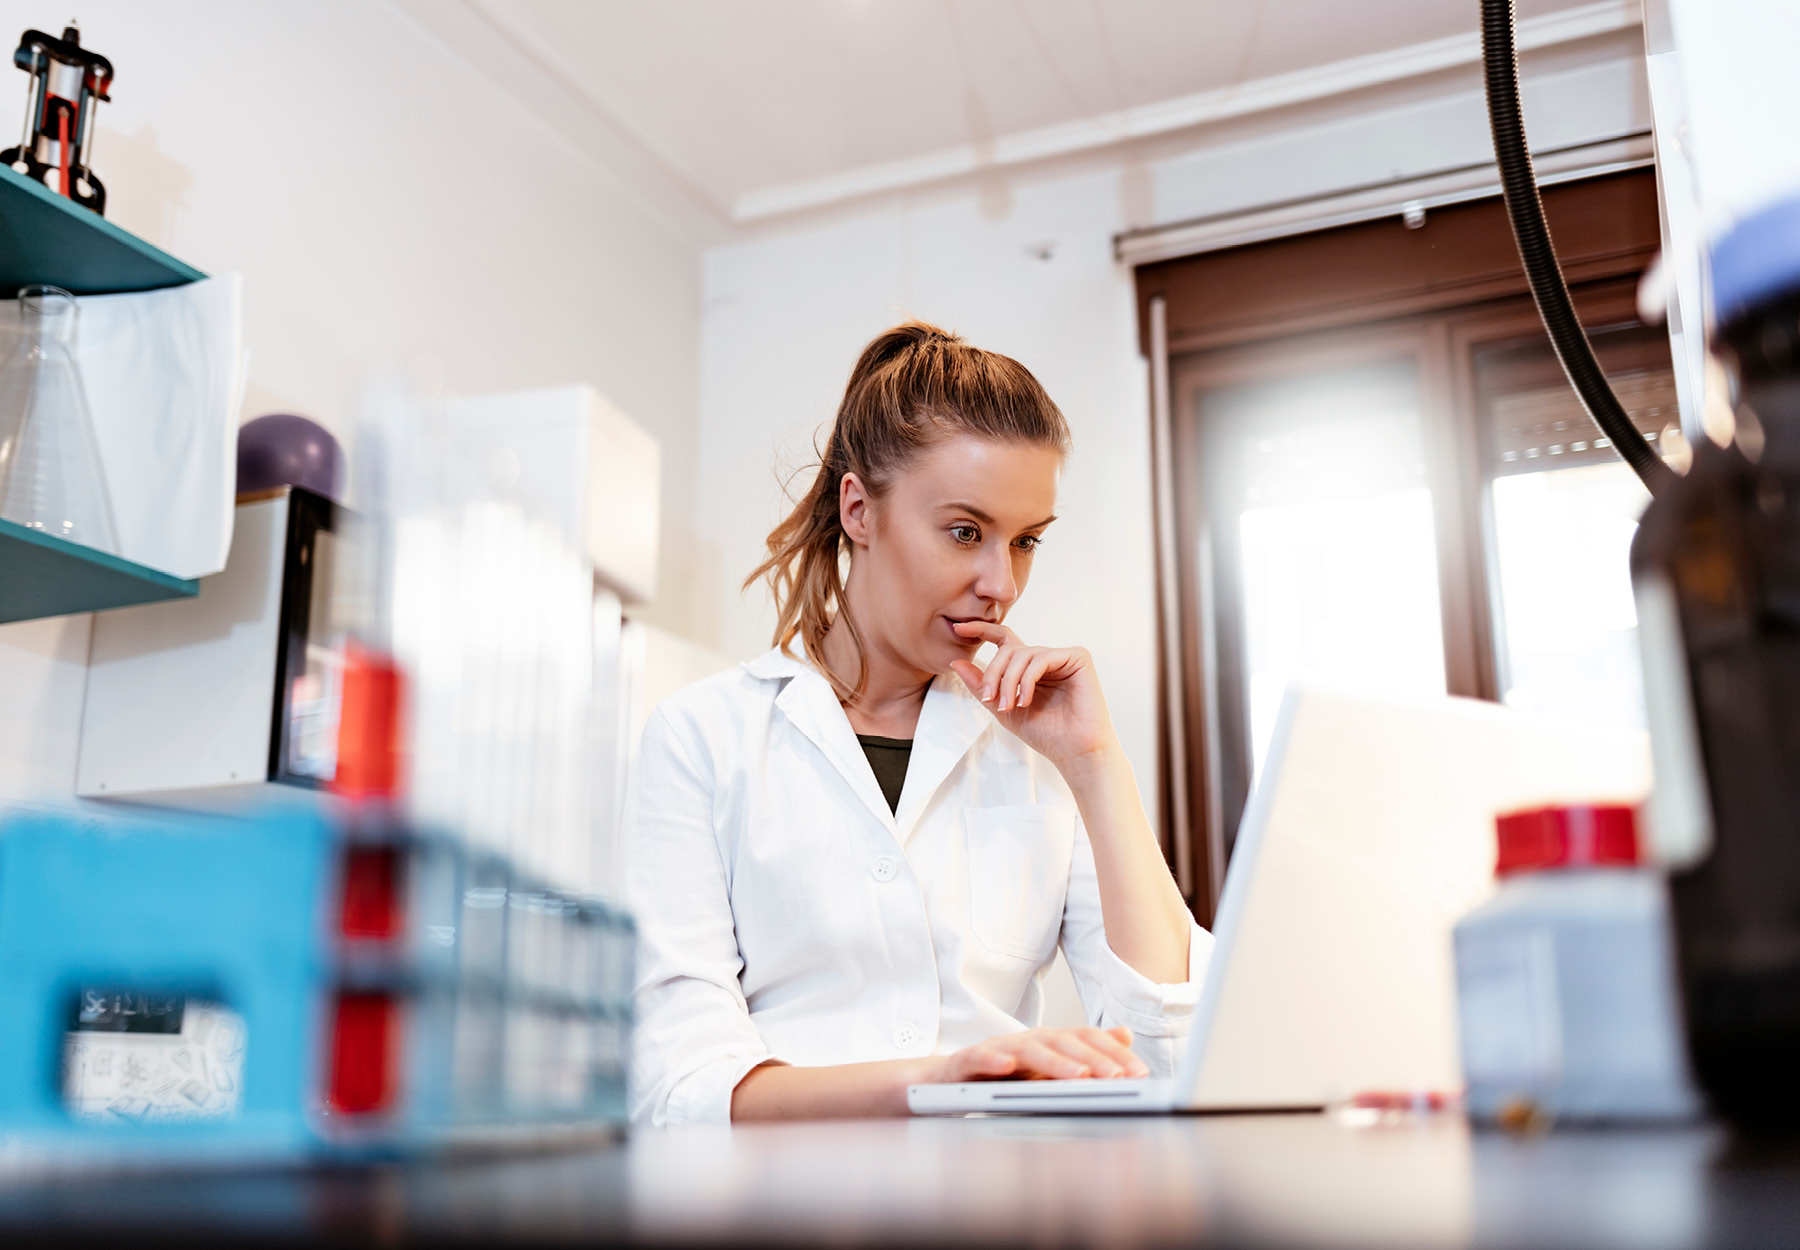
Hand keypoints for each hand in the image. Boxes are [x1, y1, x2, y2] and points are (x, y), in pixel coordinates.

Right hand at [932, 1026, 1147, 1082]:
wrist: (947, 1081)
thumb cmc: (1003, 1078)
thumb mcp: (1048, 1070)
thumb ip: (1085, 1054)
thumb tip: (1125, 1035)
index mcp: (1047, 1042)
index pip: (1084, 1039)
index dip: (1112, 1052)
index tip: (1138, 1071)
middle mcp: (1025, 1040)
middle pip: (1061, 1041)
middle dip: (1093, 1058)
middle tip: (1117, 1077)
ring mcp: (996, 1049)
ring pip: (1027, 1050)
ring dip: (1055, 1062)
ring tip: (1078, 1076)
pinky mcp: (966, 1062)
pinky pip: (978, 1058)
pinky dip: (993, 1060)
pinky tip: (1007, 1068)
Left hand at [950, 622, 1116, 767]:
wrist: (1074, 752)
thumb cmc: (1045, 733)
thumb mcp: (1003, 708)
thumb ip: (981, 686)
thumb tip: (956, 662)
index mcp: (1028, 668)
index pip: (1004, 639)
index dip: (982, 630)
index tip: (959, 628)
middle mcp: (1045, 658)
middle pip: (1008, 649)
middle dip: (993, 673)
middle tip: (988, 698)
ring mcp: (1062, 656)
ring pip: (1023, 654)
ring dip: (1009, 681)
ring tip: (1008, 706)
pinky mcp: (1078, 658)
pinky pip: (1042, 658)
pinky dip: (1027, 679)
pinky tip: (1025, 700)